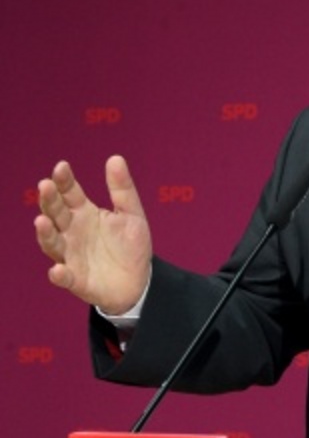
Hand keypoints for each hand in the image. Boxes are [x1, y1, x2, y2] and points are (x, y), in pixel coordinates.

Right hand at [34, 155, 152, 314]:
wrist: (139, 279)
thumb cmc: (131, 245)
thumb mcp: (132, 214)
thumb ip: (123, 189)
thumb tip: (115, 158)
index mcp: (85, 213)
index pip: (70, 194)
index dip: (64, 181)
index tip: (61, 166)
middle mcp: (72, 232)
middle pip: (56, 214)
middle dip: (49, 200)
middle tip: (45, 186)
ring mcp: (71, 256)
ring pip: (52, 243)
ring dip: (45, 233)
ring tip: (41, 221)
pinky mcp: (76, 280)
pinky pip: (65, 277)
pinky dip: (59, 274)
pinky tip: (58, 269)